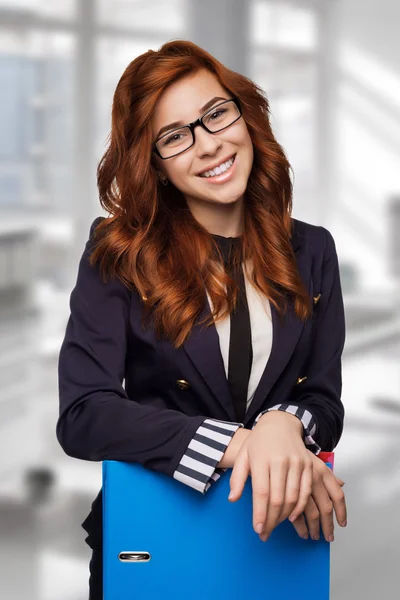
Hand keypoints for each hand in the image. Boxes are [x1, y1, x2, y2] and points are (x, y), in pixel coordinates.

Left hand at [228, 411, 313, 541]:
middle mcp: (280, 460)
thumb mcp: (243, 455)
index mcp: (261, 458)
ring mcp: (297, 463)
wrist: (280, 424)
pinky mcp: (308, 465)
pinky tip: (292, 516)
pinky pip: (306, 492)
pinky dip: (300, 507)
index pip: (262, 492)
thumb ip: (237, 478)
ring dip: (285, 517)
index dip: (260, 514)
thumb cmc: (259, 442)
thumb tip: (232, 499)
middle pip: (278, 498)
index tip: (258, 529)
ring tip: (276, 526)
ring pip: (293, 498)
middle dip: (272, 520)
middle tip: (265, 533)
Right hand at [289, 452, 346, 541]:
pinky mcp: (283, 492)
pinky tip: (300, 531)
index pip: (337, 495)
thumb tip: (342, 483)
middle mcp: (311, 478)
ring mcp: (297, 485)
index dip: (341, 512)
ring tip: (312, 536)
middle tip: (328, 536)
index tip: (342, 523)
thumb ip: (327, 473)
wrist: (265, 440)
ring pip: (311, 513)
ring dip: (313, 528)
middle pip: (325, 508)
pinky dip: (299, 525)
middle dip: (327, 526)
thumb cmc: (288, 452)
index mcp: (320, 470)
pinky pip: (295, 515)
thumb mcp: (311, 459)